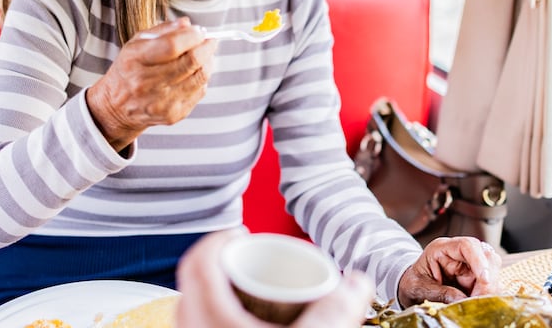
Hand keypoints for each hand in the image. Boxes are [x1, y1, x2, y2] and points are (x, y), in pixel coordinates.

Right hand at [86, 17, 216, 149]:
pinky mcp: (173, 114)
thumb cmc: (130, 69)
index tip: (199, 30)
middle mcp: (146, 83)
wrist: (117, 107)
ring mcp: (161, 102)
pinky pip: (200, 91)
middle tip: (209, 40)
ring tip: (204, 54)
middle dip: (207, 47)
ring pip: (200, 77)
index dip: (192, 36)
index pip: (172, 46)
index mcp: (134, 60)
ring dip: (208, 61)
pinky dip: (202, 79)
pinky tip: (194, 73)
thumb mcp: (136, 43)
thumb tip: (188, 24)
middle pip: (191, 61)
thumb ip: (163, 30)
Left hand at [175, 230, 375, 327]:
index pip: (199, 262)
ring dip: (216, 296)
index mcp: (207, 317)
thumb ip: (336, 312)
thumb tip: (359, 281)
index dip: (218, 239)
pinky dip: (215, 321)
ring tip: (248, 294)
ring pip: (193, 312)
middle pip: (194, 285)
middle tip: (250, 261)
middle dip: (221, 266)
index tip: (242, 232)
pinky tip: (237, 327)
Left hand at [396, 237, 500, 306]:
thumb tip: (462, 300)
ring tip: (475, 304)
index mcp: (442, 248)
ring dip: (489, 290)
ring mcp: (470, 266)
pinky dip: (489, 296)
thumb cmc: (414, 283)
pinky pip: (491, 286)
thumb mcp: (420, 288)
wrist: (411, 289)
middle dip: (487, 280)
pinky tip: (478, 303)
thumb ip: (440, 293)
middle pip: (486, 257)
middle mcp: (460, 254)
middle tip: (478, 299)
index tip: (485, 279)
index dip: (479, 260)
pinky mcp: (476, 279)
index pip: (467, 245)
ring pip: (492, 273)